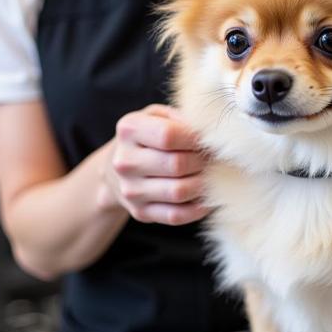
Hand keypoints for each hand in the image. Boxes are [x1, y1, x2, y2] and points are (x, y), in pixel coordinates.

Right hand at [100, 104, 209, 225]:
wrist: (117, 169)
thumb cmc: (149, 137)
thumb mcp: (160, 116)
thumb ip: (183, 119)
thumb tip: (213, 134)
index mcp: (129, 129)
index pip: (169, 136)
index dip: (196, 139)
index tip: (209, 140)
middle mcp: (125, 161)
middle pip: (177, 165)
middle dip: (203, 162)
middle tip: (214, 159)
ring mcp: (131, 190)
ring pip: (179, 192)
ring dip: (204, 184)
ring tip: (212, 175)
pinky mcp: (140, 212)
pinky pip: (177, 215)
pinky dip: (199, 207)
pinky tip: (207, 195)